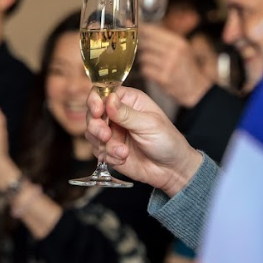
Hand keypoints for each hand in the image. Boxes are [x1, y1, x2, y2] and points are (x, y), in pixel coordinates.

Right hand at [85, 86, 202, 196]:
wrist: (171, 169)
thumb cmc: (167, 141)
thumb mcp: (149, 125)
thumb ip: (126, 114)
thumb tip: (109, 99)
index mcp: (129, 100)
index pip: (103, 93)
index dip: (95, 100)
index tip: (97, 111)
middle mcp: (117, 114)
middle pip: (92, 113)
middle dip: (96, 126)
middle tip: (106, 136)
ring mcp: (112, 132)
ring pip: (92, 133)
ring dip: (104, 144)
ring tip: (122, 152)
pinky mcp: (109, 149)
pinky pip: (98, 150)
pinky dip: (109, 156)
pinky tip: (124, 158)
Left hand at [137, 24, 211, 107]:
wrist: (195, 87)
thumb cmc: (185, 67)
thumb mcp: (181, 48)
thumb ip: (165, 38)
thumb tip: (144, 29)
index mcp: (178, 43)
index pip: (152, 32)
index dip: (141, 30)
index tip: (136, 29)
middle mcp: (173, 53)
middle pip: (146, 43)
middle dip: (141, 45)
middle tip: (141, 46)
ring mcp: (168, 66)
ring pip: (144, 57)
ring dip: (144, 59)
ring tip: (151, 61)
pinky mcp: (163, 79)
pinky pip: (145, 70)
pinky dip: (146, 70)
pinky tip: (152, 71)